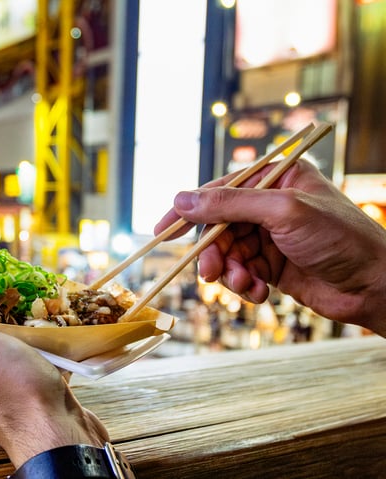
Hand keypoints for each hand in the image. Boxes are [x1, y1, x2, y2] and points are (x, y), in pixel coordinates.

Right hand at [155, 159, 385, 335]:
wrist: (376, 285)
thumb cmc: (340, 238)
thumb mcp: (282, 212)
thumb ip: (229, 204)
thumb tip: (181, 199)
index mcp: (276, 178)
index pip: (220, 189)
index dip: (189, 210)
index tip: (163, 231)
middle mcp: (270, 205)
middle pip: (218, 225)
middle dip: (214, 251)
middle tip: (210, 273)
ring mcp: (271, 236)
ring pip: (227, 253)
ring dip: (231, 272)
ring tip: (246, 285)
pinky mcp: (272, 265)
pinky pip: (242, 272)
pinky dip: (245, 284)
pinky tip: (261, 292)